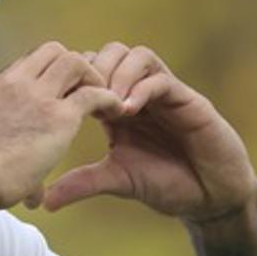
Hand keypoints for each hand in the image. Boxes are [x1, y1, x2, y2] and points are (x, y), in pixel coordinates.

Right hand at [0, 42, 122, 209]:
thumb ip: (12, 162)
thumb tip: (34, 195)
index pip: (29, 62)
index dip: (51, 73)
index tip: (63, 93)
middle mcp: (15, 84)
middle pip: (53, 50)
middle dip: (74, 67)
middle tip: (86, 91)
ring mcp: (37, 96)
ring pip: (75, 61)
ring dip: (92, 77)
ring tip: (102, 99)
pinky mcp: (59, 117)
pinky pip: (94, 93)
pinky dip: (109, 99)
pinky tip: (117, 112)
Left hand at [41, 43, 256, 222]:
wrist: (210, 198)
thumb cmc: (167, 185)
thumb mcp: (116, 181)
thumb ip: (83, 183)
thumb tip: (46, 202)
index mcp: (119, 108)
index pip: (92, 73)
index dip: (74, 81)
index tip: (61, 102)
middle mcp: (140, 94)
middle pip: (111, 53)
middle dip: (94, 69)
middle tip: (83, 96)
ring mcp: (165, 94)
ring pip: (138, 55)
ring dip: (117, 72)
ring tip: (107, 102)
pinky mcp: (188, 100)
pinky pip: (162, 79)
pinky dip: (141, 88)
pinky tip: (128, 110)